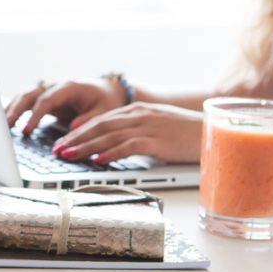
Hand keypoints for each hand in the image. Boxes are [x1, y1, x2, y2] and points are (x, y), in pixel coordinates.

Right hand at [5, 78, 126, 135]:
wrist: (106, 91)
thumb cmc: (106, 101)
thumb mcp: (105, 111)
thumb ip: (89, 119)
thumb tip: (73, 127)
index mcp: (69, 87)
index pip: (47, 99)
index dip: (35, 115)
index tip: (27, 130)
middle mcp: (55, 86)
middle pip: (29, 94)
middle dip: (16, 110)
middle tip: (5, 126)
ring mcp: (47, 91)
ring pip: (23, 96)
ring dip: (11, 109)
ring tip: (0, 126)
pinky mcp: (43, 98)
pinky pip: (24, 102)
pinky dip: (13, 109)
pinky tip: (4, 121)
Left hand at [51, 103, 202, 163]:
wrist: (215, 130)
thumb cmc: (187, 133)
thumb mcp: (156, 128)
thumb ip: (135, 133)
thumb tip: (112, 147)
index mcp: (137, 111)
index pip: (100, 120)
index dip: (79, 132)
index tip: (62, 142)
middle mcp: (139, 115)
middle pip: (99, 127)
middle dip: (75, 139)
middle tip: (56, 151)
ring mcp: (148, 126)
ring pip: (108, 136)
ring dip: (85, 147)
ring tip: (68, 156)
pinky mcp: (157, 141)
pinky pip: (128, 147)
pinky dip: (110, 154)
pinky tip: (97, 161)